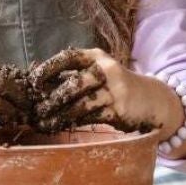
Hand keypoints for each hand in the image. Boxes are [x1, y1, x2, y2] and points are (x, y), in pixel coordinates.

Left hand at [34, 48, 179, 134]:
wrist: (152, 100)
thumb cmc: (117, 86)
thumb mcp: (100, 73)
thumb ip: (76, 76)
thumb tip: (41, 87)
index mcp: (98, 57)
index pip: (70, 57)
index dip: (49, 68)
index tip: (33, 80)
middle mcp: (107, 70)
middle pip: (74, 83)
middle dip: (52, 98)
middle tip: (35, 109)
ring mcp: (114, 91)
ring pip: (81, 104)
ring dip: (59, 114)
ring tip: (43, 122)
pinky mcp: (118, 110)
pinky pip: (90, 117)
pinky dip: (73, 123)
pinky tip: (60, 126)